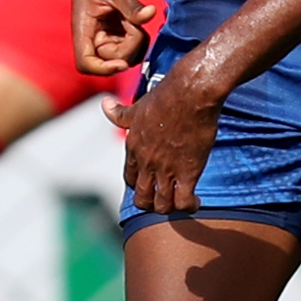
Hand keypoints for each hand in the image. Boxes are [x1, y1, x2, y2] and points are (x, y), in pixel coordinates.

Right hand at [75, 0, 155, 80]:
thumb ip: (132, 6)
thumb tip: (150, 14)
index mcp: (83, 27)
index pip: (85, 63)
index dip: (103, 69)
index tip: (122, 62)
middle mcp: (91, 36)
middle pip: (110, 60)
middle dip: (129, 46)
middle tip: (136, 22)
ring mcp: (104, 36)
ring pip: (124, 56)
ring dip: (136, 42)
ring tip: (135, 17)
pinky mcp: (115, 32)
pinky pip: (131, 47)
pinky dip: (139, 38)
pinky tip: (140, 19)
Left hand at [111, 57, 224, 218]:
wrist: (190, 92)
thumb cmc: (166, 96)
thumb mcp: (137, 106)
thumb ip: (120, 113)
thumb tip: (105, 104)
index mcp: (134, 148)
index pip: (130, 179)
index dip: (140, 185)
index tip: (151, 183)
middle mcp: (146, 162)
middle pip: (142, 198)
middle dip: (152, 203)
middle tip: (165, 198)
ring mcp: (166, 169)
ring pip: (161, 205)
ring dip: (170, 207)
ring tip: (181, 202)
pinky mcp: (187, 171)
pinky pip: (183, 201)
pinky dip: (188, 206)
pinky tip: (195, 201)